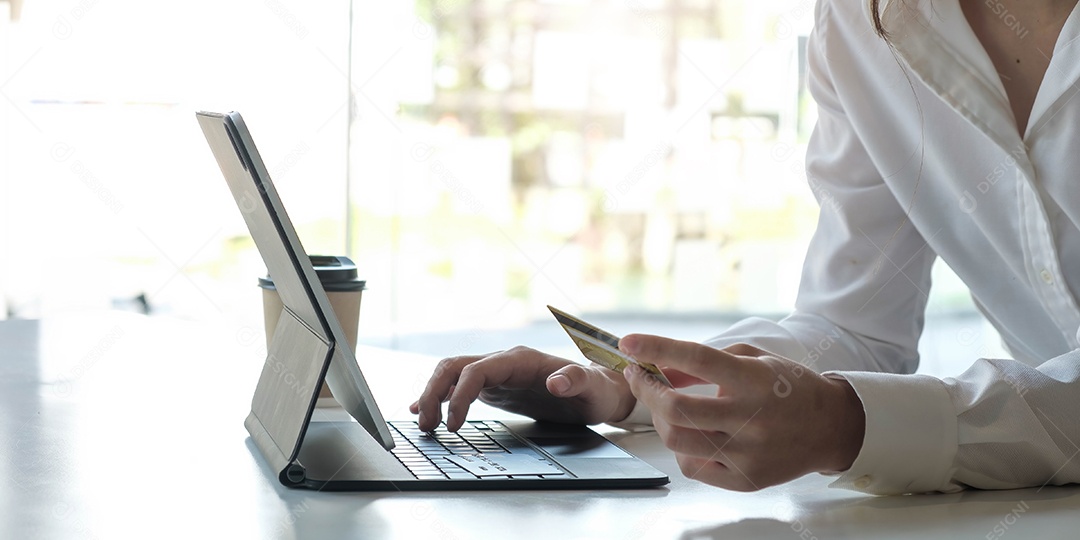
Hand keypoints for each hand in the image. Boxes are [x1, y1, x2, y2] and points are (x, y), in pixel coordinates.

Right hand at [410, 346, 636, 431]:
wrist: (599, 391)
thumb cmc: (596, 390)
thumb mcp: (592, 388)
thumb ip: (576, 380)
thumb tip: (556, 382)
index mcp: (520, 360)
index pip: (477, 370)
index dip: (460, 394)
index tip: (454, 423)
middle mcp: (504, 363)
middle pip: (455, 367)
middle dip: (434, 392)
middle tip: (427, 424)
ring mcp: (497, 374)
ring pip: (453, 375)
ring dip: (433, 394)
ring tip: (424, 423)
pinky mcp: (496, 387)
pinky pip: (460, 387)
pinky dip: (440, 397)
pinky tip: (424, 411)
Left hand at [619, 335, 864, 490]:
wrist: (831, 428)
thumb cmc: (787, 388)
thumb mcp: (752, 360)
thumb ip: (703, 364)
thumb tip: (657, 370)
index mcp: (755, 380)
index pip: (697, 359)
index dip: (657, 348)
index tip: (628, 342)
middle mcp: (751, 419)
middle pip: (677, 409)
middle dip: (646, 390)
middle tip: (638, 376)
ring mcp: (748, 454)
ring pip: (678, 441)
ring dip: (659, 419)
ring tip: (664, 406)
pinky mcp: (745, 479)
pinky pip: (693, 466)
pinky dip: (681, 448)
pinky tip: (690, 434)